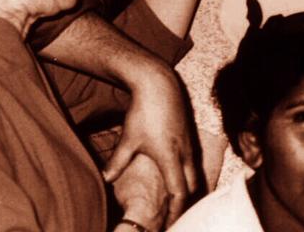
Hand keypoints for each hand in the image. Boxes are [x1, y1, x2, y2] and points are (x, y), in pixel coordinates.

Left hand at [104, 65, 196, 224]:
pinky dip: (190, 174)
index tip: (169, 224)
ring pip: (196, 173)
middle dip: (186, 204)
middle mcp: (185, 153)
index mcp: (171, 157)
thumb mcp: (128, 139)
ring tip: (180, 201)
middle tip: (176, 217)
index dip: (175, 211)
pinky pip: (195, 161)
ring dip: (189, 188)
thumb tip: (106, 180)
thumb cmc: (144, 112)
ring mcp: (190, 144)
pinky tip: (180, 175)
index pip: (179, 192)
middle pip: (194, 186)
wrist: (160, 85)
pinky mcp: (190, 136)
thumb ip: (118, 162)